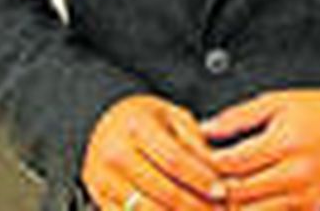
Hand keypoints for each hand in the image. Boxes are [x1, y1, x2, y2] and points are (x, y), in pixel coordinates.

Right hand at [82, 94, 226, 209]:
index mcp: (136, 125)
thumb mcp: (175, 118)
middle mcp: (114, 152)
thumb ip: (195, 143)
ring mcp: (102, 179)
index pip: (174, 159)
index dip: (200, 178)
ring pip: (144, 210)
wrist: (107, 126)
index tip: (221, 191)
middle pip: (161, 189)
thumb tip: (217, 172)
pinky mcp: (98, 198)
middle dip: (194, 205)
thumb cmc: (148, 121)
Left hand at [201, 89, 319, 209]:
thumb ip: (238, 116)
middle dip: (214, 186)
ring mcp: (303, 195)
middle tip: (201, 178)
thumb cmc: (317, 113)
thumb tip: (204, 130)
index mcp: (286, 143)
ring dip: (231, 204)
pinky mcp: (308, 209)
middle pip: (238, 191)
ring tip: (219, 191)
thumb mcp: (277, 102)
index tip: (197, 157)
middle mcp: (296, 173)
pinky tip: (243, 201)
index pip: (233, 162)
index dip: (207, 162)